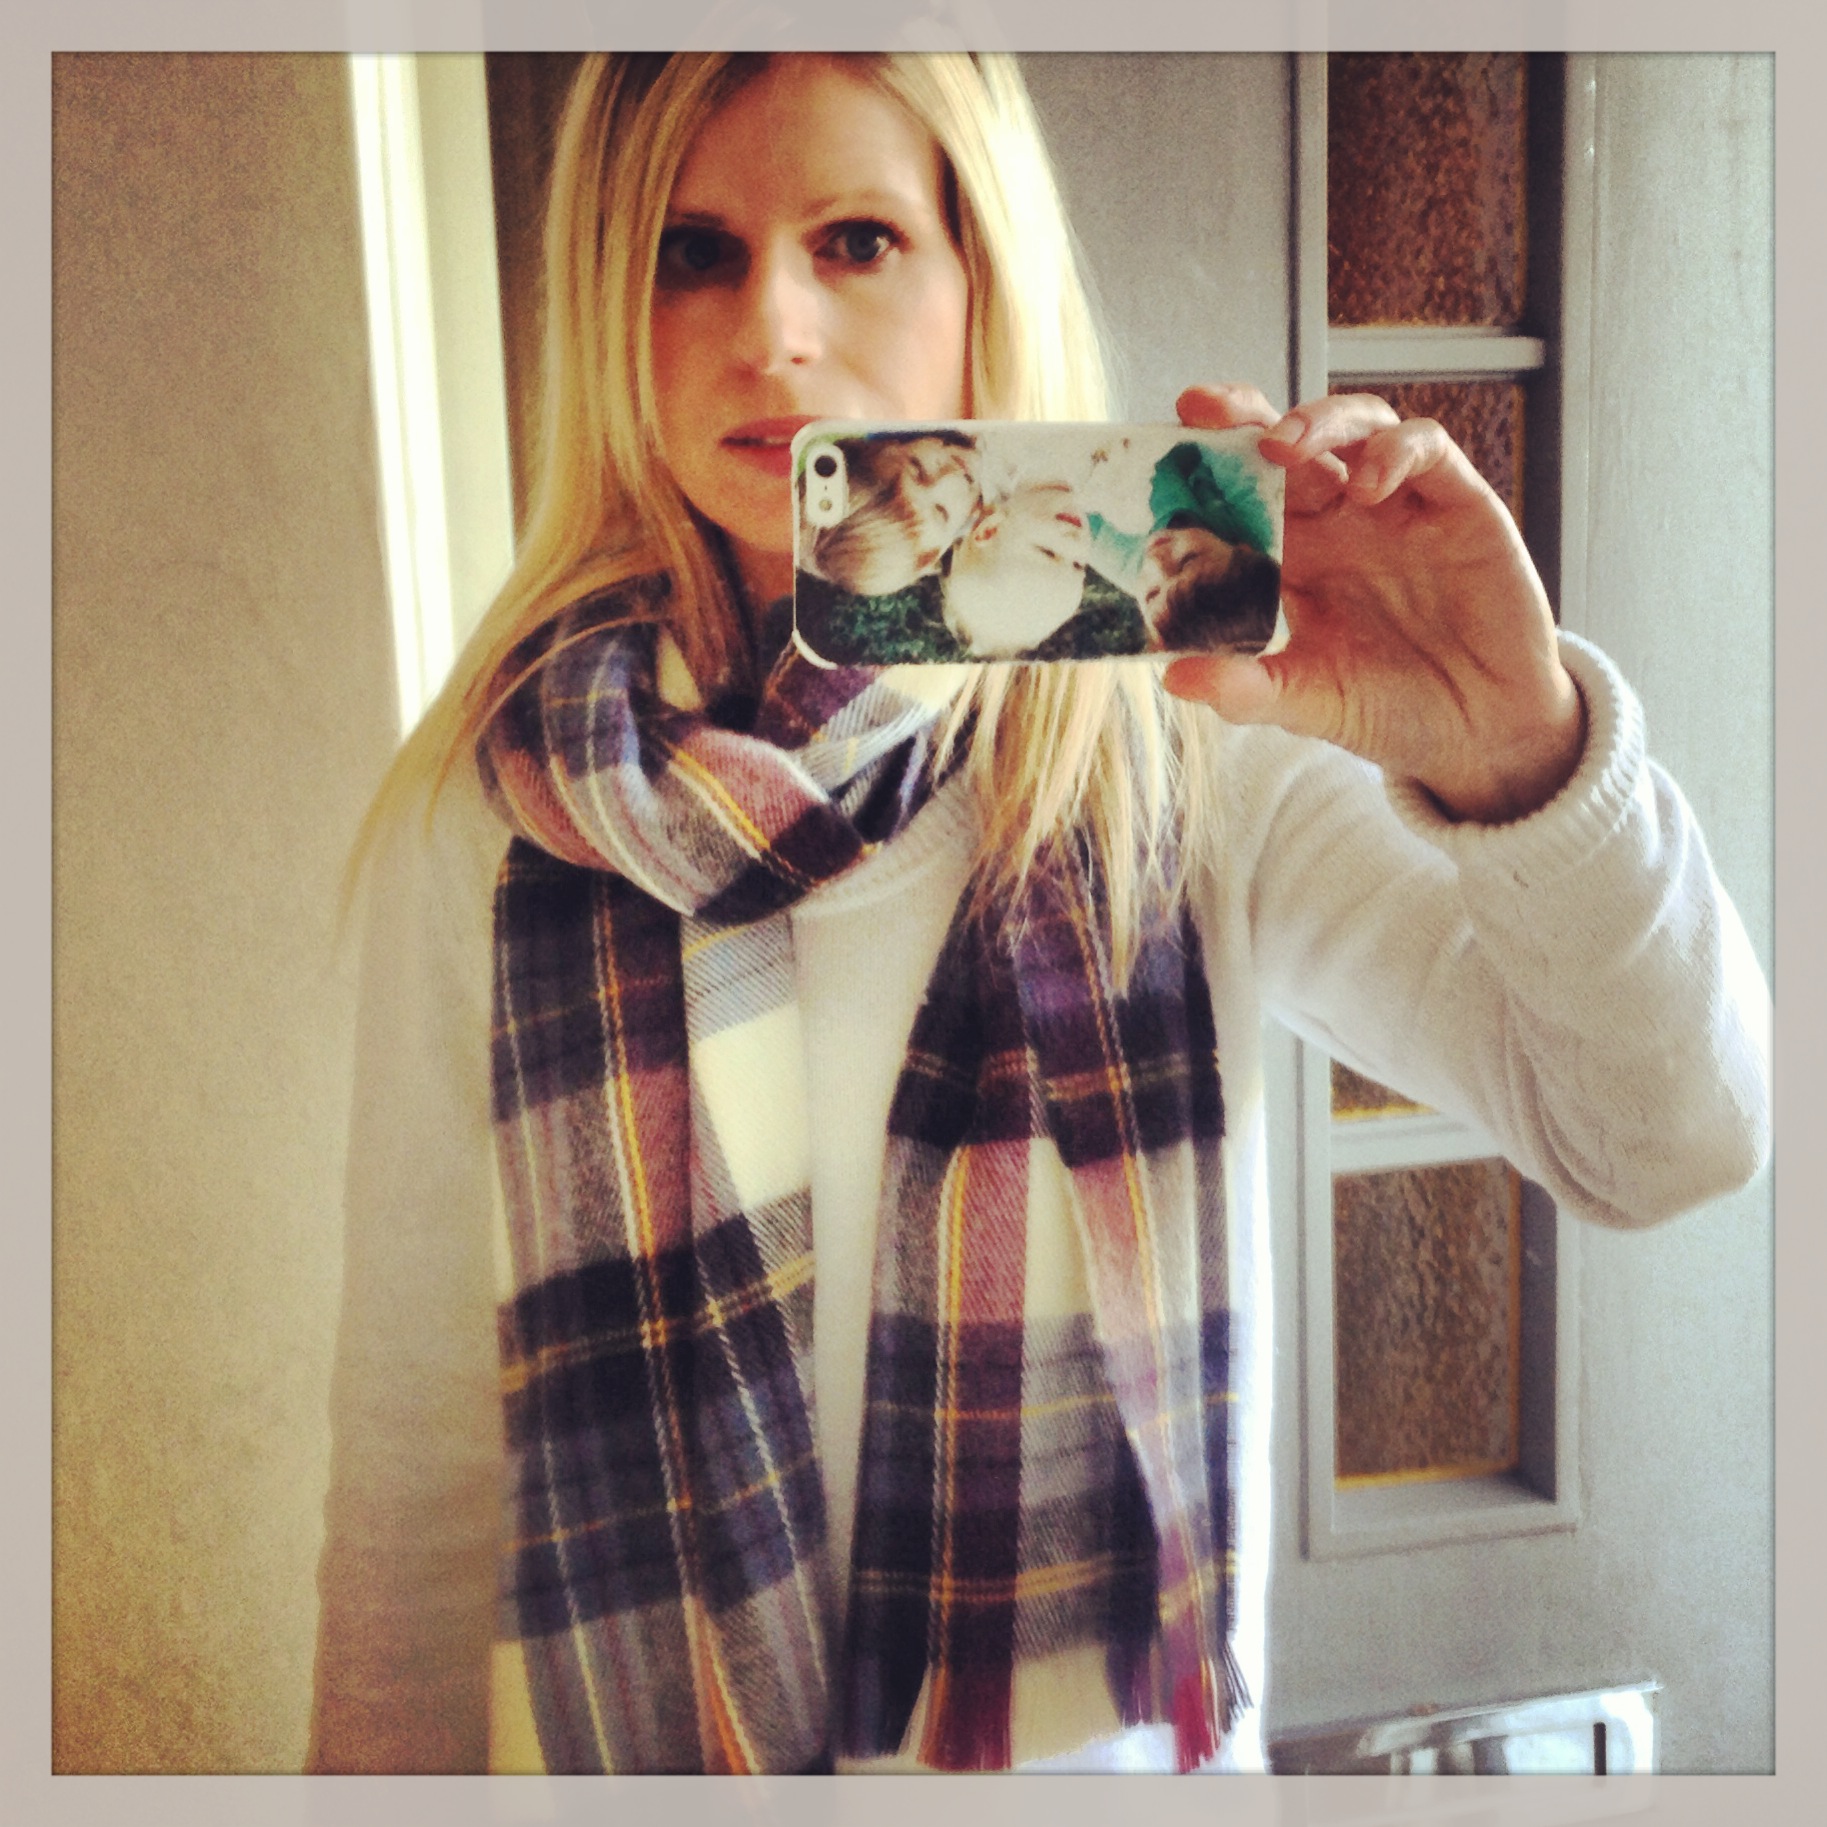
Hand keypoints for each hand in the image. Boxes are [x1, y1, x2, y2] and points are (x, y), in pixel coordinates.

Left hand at [1161, 383, 1585, 824]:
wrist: (1481, 732)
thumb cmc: (1391, 710)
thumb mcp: (1310, 702)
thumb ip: (1247, 689)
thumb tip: (1173, 678)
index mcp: (1297, 558)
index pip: (1244, 492)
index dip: (1206, 464)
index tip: (1161, 449)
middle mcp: (1343, 520)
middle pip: (1288, 442)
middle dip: (1244, 417)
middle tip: (1202, 409)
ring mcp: (1400, 507)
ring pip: (1356, 425)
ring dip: (1317, 421)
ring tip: (1283, 444)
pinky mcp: (1459, 505)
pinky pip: (1427, 450)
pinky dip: (1395, 451)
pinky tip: (1370, 484)